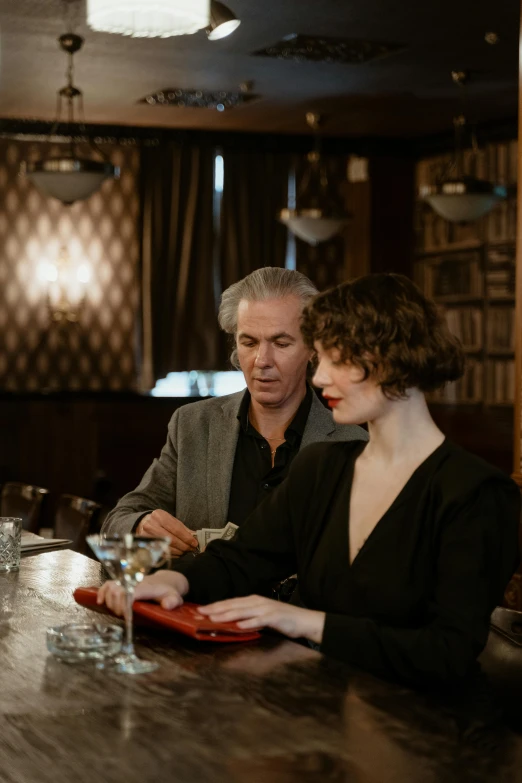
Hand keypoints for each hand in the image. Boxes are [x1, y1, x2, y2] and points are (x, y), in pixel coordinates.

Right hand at [97, 571, 188, 615]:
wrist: (165, 581)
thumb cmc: (169, 592)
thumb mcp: (176, 597)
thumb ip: (173, 602)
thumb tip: (166, 606)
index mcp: (147, 587)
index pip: (132, 593)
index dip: (126, 605)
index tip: (126, 617)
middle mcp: (134, 582)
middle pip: (118, 590)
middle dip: (117, 606)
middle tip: (122, 615)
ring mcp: (127, 581)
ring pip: (111, 586)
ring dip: (109, 601)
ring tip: (114, 611)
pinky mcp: (122, 582)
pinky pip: (108, 584)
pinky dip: (101, 592)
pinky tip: (100, 602)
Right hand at [137, 510, 197, 556]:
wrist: (143, 523)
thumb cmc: (161, 522)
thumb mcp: (171, 520)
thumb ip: (183, 529)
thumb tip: (194, 538)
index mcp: (159, 516)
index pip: (176, 529)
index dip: (186, 537)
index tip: (194, 543)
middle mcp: (151, 525)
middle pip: (171, 539)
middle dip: (184, 545)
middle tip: (191, 549)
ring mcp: (147, 536)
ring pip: (167, 547)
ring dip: (179, 551)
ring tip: (186, 551)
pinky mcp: (145, 546)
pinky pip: (162, 553)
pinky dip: (172, 554)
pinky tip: (178, 553)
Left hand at [199, 596, 325, 644]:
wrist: (304, 620)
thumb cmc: (282, 620)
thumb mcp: (261, 617)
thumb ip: (247, 618)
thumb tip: (230, 623)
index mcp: (253, 601)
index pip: (231, 602)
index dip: (216, 605)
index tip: (200, 609)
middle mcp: (258, 602)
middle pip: (233, 605)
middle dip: (216, 608)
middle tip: (201, 612)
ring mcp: (266, 609)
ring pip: (243, 611)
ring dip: (228, 614)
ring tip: (214, 618)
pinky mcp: (274, 617)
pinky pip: (259, 620)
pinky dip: (249, 623)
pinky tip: (240, 626)